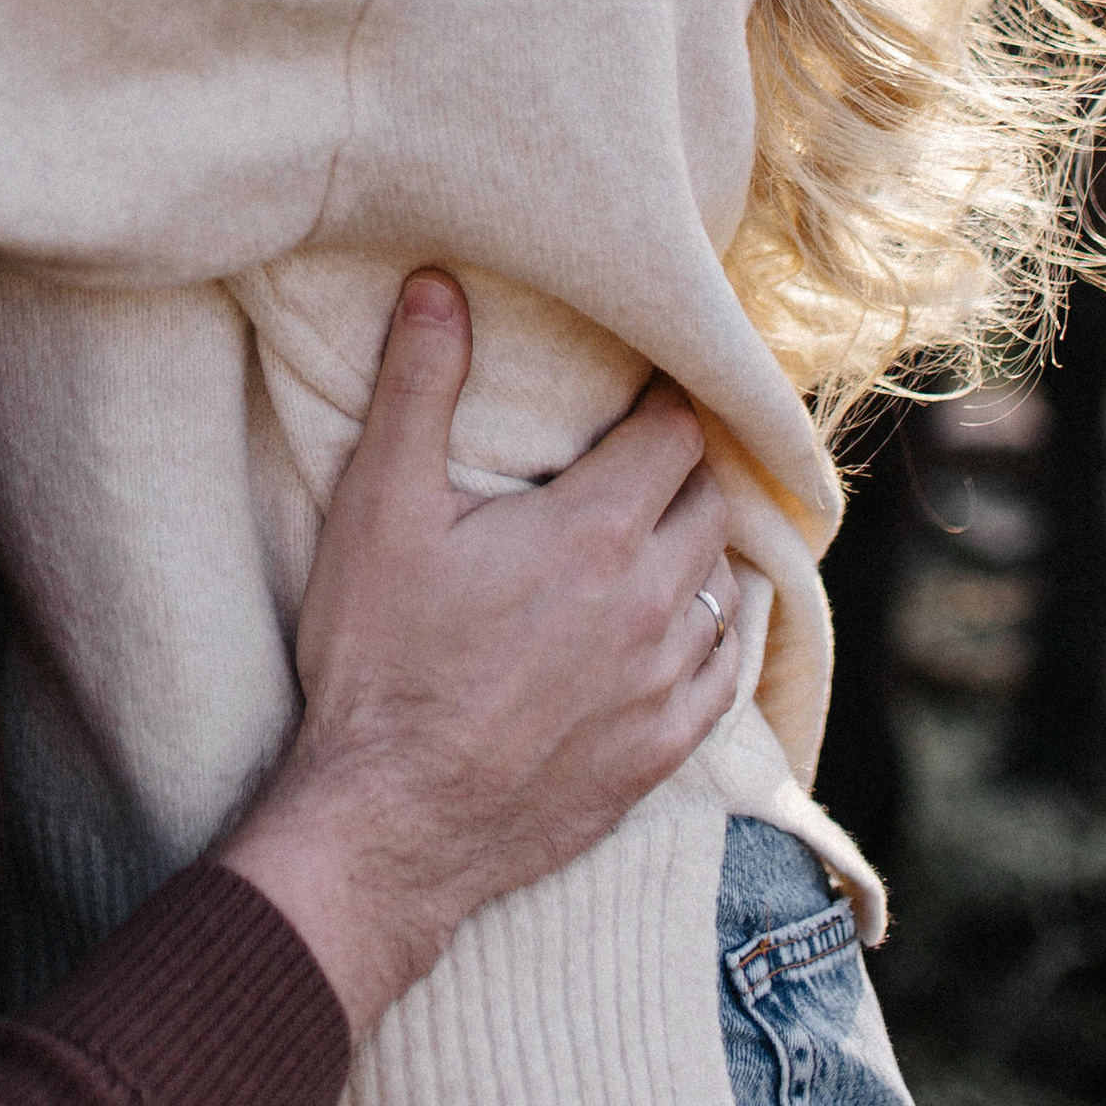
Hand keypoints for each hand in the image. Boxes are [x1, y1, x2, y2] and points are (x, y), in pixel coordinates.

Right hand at [221, 274, 736, 1038]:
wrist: (393, 821)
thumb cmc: (379, 659)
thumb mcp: (380, 508)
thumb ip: (418, 389)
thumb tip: (439, 284)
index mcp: (597, 529)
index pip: (675, 430)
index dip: (661, 400)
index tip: (639, 388)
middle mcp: (655, 599)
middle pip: (709, 498)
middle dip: (679, 465)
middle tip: (639, 451)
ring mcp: (667, 681)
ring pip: (723, 580)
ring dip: (696, 545)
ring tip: (655, 530)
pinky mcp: (663, 748)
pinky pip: (726, 667)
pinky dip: (712, 630)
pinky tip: (679, 623)